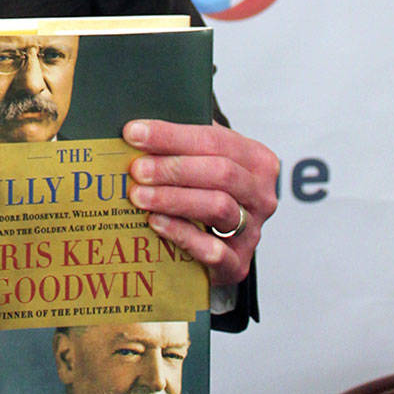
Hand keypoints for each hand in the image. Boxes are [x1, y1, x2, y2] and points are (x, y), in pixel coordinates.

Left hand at [123, 119, 277, 286]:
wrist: (216, 239)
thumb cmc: (204, 188)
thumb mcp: (199, 157)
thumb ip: (178, 142)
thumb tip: (136, 128)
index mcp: (255, 159)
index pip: (214, 140)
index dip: (171, 136)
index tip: (134, 133)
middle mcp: (260, 195)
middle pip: (221, 173)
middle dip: (173, 168)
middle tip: (137, 169)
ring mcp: (252, 231)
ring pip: (219, 207)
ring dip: (174, 199)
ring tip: (139, 195)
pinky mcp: (238, 264)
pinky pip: (215, 251)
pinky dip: (183, 234)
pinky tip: (156, 222)